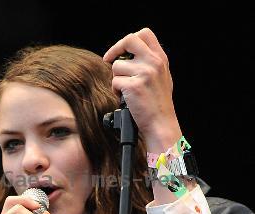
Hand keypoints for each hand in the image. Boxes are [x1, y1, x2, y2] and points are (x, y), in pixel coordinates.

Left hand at [103, 28, 181, 152]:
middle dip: (115, 50)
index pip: (144, 34)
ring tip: (125, 90)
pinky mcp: (134, 86)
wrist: (161, 123)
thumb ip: (149, 64)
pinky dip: (116, 91)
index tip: (120, 52)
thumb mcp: (161, 77)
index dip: (128, 40)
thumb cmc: (158, 104)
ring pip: (116, 66)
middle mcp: (154, 62)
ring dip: (116, 79)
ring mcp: (144, 73)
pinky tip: (125, 98)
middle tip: (108, 60)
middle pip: (129, 40)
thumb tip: (128, 56)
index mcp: (160, 59)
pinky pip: (114, 82)